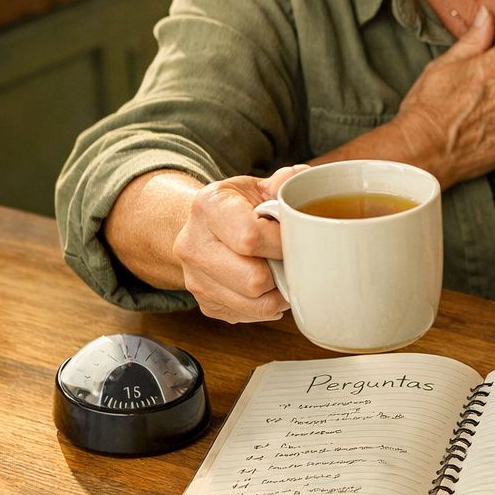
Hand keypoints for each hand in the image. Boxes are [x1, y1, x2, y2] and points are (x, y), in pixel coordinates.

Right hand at [171, 166, 307, 322]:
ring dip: (279, 293)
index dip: (283, 244)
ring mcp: (194, 279)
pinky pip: (247, 316)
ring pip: (253, 304)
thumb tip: (301, 178)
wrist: (203, 226)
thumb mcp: (256, 185)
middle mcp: (193, 244)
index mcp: (208, 206)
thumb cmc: (238, 205)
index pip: (251, 238)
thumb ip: (283, 182)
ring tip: (286, 273)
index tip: (297, 238)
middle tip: (294, 259)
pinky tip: (270, 286)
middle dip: (282, 271)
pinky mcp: (204, 304)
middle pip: (252, 279)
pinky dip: (267, 305)